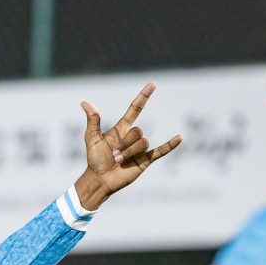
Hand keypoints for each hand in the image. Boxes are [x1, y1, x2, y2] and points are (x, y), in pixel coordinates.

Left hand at [73, 83, 182, 209]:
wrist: (100, 180)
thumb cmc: (94, 160)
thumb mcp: (91, 138)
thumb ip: (92, 121)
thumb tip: (85, 103)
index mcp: (121, 129)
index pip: (135, 109)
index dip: (143, 97)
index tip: (152, 84)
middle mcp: (132, 138)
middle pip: (138, 131)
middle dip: (126, 143)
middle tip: (114, 155)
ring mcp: (139, 149)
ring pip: (143, 142)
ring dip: (130, 152)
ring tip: (119, 161)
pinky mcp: (144, 161)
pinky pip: (160, 151)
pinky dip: (170, 145)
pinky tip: (180, 138)